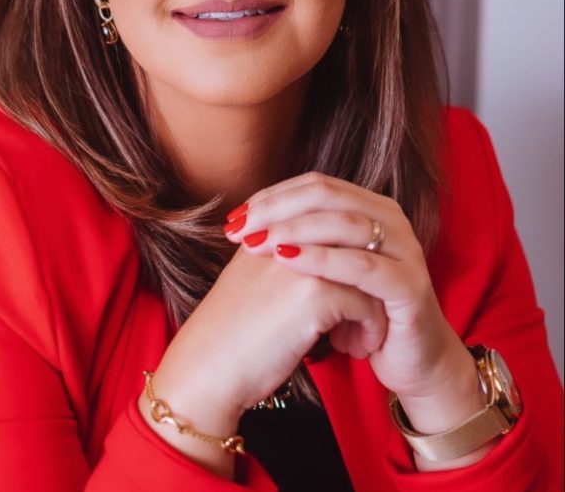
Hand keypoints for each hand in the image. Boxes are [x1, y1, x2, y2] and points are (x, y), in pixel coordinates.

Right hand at [141, 239, 386, 476]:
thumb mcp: (253, 277)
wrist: (208, 367)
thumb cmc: (230, 331)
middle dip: (369, 267)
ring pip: (367, 270)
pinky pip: (367, 304)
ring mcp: (303, 261)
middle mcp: (288, 234)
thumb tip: (321, 257)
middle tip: (372, 300)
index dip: (347, 247)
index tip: (354, 280)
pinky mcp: (316, 295)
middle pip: (353, 236)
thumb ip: (281, 255)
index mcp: (269, 226)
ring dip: (375, 302)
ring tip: (368, 330)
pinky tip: (359, 348)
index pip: (326, 216)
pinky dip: (371, 328)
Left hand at [225, 172, 479, 413]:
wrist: (407, 360)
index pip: (315, 185)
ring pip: (345, 224)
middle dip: (278, 208)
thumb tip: (245, 218)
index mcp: (371, 206)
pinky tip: (290, 263)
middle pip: (327, 195)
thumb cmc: (359, 311)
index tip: (235, 216)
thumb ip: (299, 239)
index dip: (273, 196)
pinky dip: (324, 260)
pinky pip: (363, 266)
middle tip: (241, 227)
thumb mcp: (325, 269)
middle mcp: (391, 219)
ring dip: (296, 230)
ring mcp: (405, 249)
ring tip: (258, 243)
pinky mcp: (410, 285)